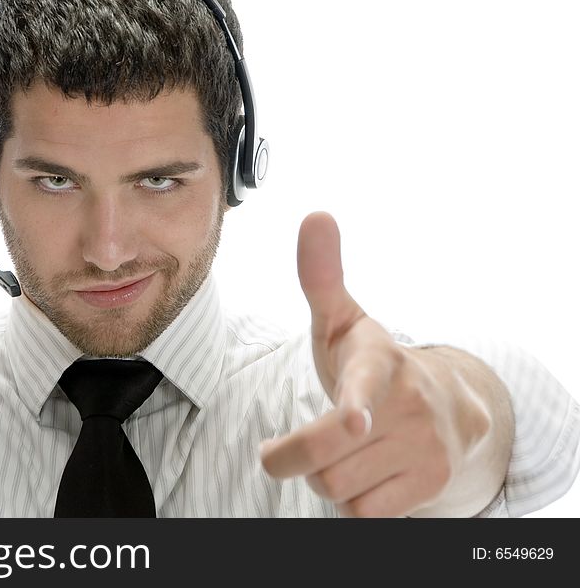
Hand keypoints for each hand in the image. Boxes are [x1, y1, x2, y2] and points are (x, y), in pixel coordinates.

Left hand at [259, 212, 491, 516]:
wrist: (451, 407)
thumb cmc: (374, 362)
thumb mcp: (345, 321)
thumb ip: (321, 276)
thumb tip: (315, 214)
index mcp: (379, 362)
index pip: (364, 383)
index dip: (355, 404)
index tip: (353, 420)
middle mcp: (409, 406)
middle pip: (322, 458)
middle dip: (289, 459)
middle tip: (279, 452)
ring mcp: (426, 449)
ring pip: (339, 491)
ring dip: (324, 479)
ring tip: (340, 454)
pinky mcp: (433, 486)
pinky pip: (364, 515)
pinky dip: (353, 503)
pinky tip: (365, 475)